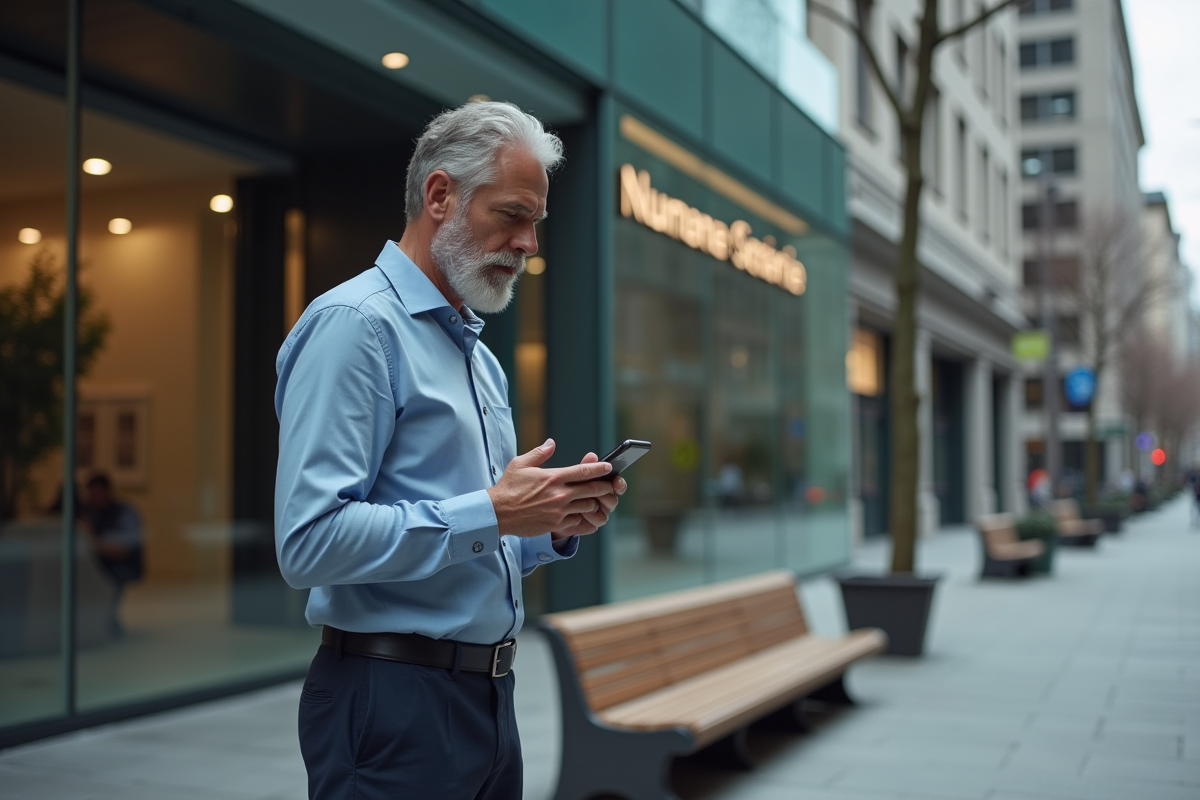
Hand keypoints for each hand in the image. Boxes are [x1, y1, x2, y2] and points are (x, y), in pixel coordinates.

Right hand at [487, 439, 616, 537]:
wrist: (497, 513)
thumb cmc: (508, 487)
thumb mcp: (521, 464)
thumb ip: (540, 453)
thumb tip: (551, 442)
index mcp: (553, 477)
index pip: (583, 471)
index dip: (599, 469)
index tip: (609, 467)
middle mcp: (559, 494)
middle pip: (592, 490)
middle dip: (605, 487)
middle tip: (610, 486)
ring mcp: (558, 511)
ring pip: (588, 506)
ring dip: (593, 503)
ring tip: (596, 500)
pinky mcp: (555, 524)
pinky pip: (577, 521)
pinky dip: (581, 517)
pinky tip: (581, 514)